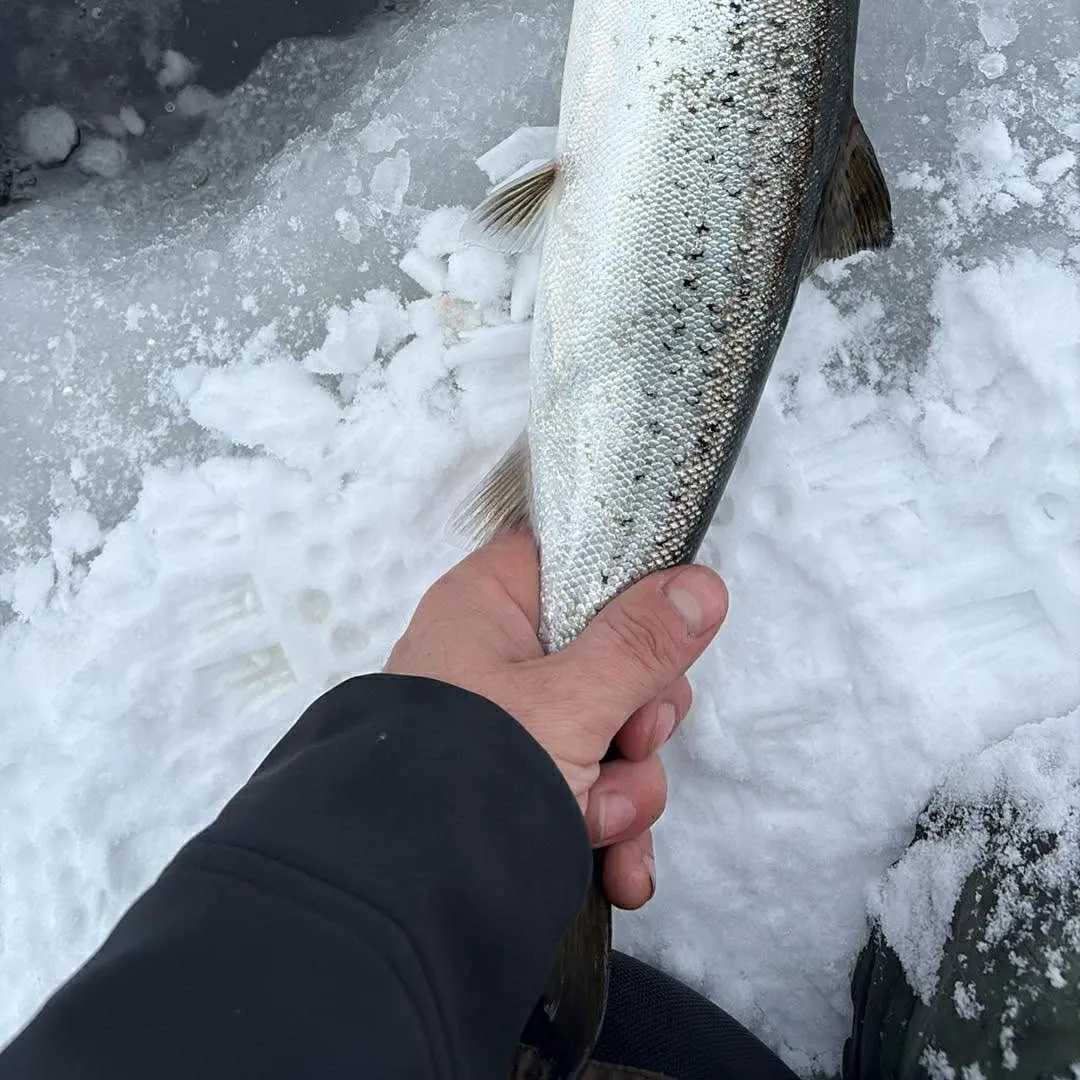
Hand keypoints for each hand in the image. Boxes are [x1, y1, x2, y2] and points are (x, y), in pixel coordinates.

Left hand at [384, 532, 727, 909]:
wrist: (410, 901)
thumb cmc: (477, 770)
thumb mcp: (571, 701)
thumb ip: (642, 645)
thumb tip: (702, 587)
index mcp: (489, 608)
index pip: (570, 562)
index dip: (624, 588)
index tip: (663, 629)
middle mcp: (496, 661)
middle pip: (609, 659)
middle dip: (638, 722)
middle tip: (633, 741)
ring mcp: (511, 731)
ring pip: (608, 734)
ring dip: (624, 790)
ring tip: (596, 821)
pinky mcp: (521, 791)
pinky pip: (590, 790)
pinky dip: (610, 831)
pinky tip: (619, 871)